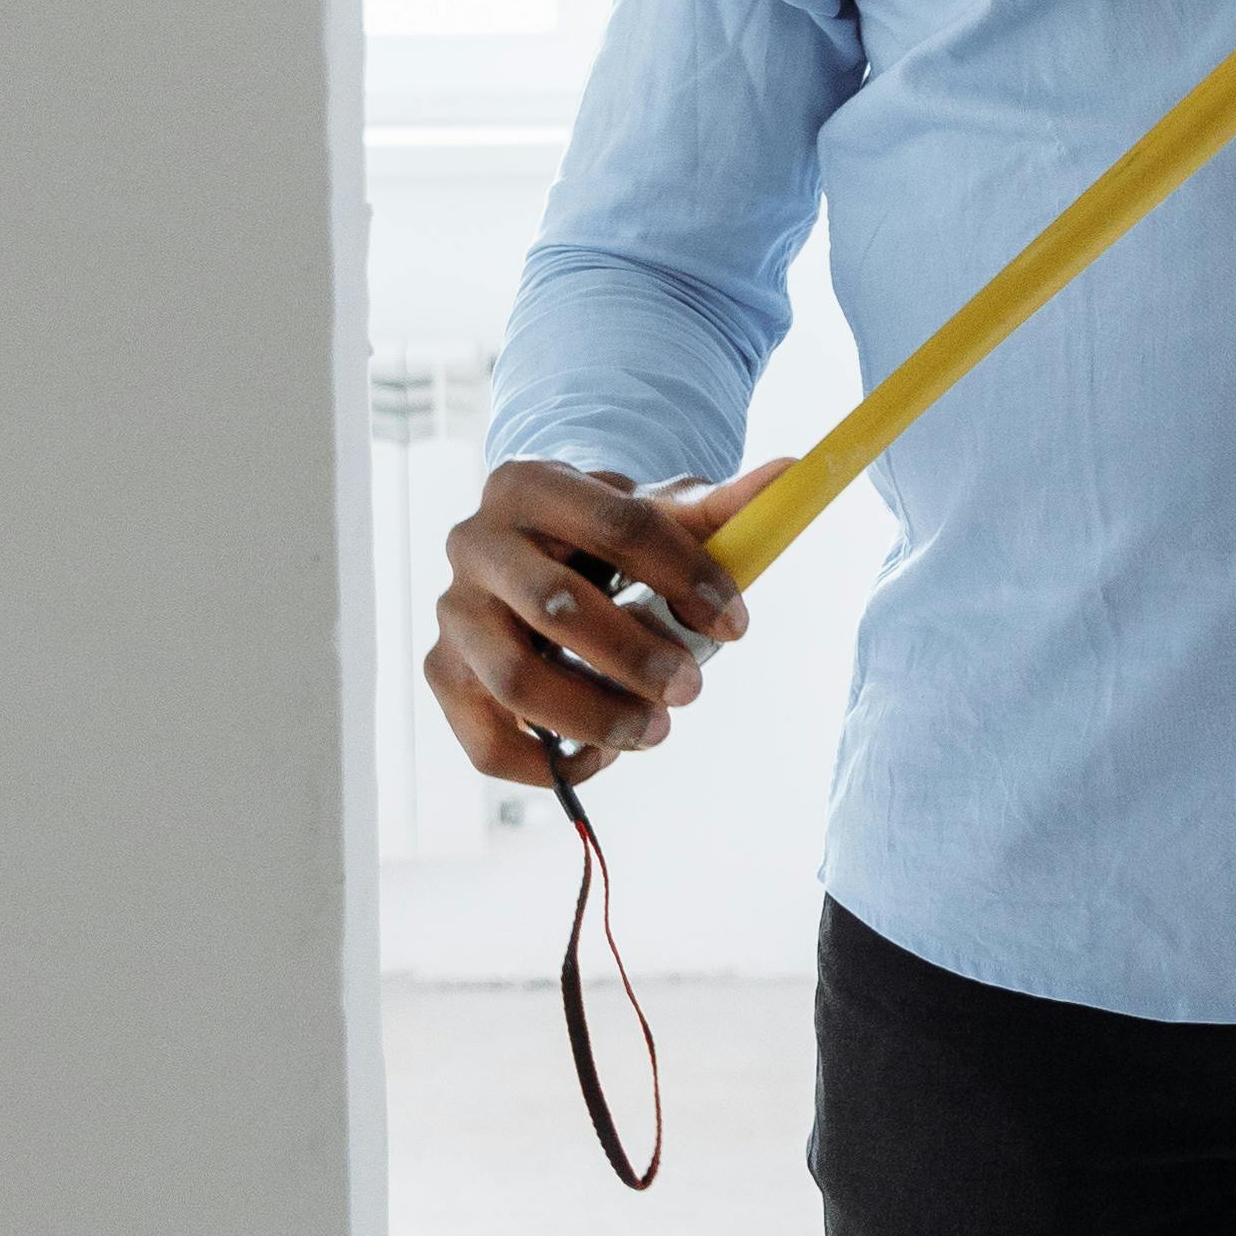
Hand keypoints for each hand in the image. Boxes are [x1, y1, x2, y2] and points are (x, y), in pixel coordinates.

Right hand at [426, 456, 789, 785]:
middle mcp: (474, 541)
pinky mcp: (442, 674)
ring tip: (655, 731)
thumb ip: (720, 508)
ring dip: (598, 716)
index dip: (686, 575)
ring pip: (517, 679)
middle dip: (638, 657)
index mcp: (529, 482)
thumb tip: (792, 473)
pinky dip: (548, 763)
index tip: (737, 624)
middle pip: (557, 605)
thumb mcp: (654, 514)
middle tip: (693, 689)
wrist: (534, 556)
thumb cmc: (603, 537)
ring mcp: (452, 611)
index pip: (618, 523)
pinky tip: (601, 755)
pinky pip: (486, 741)